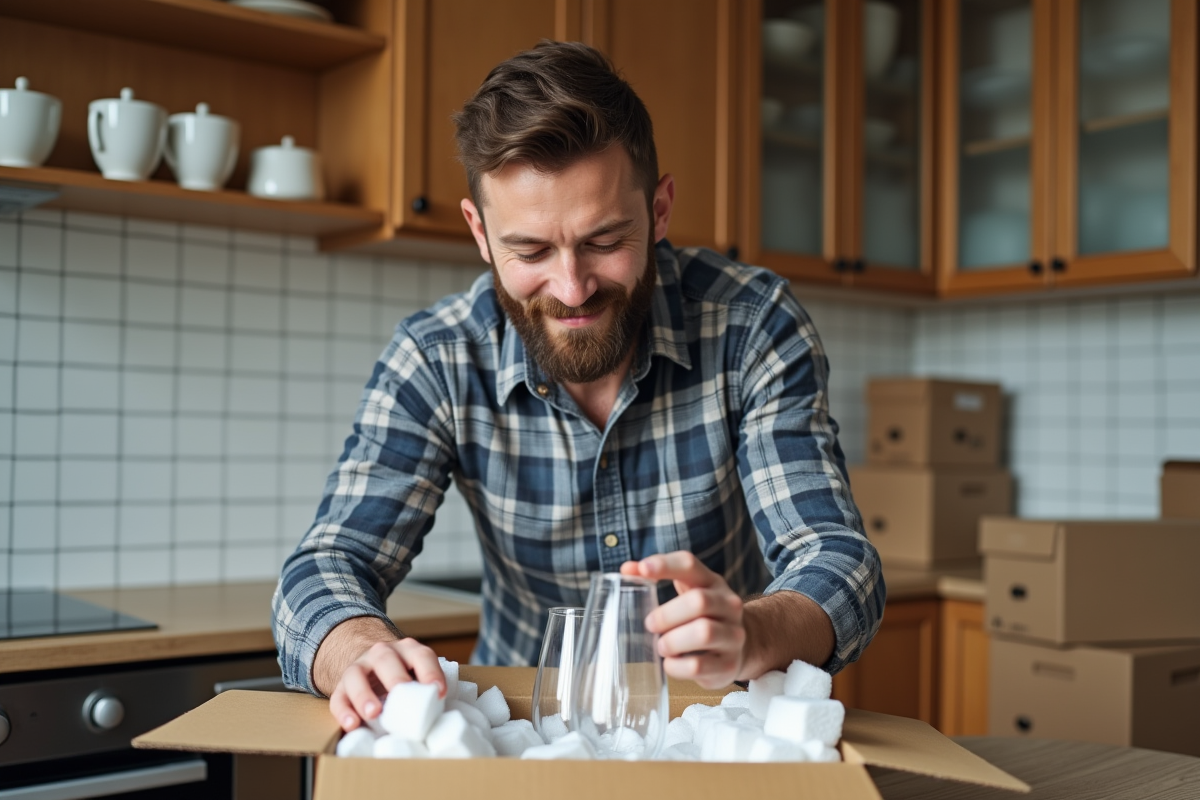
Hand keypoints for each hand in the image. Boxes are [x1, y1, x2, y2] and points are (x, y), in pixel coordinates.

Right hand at [315, 617, 445, 731]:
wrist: (372, 668)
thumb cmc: (404, 679)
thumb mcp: (417, 677)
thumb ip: (425, 691)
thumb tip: (437, 719)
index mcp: (407, 650)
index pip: (421, 656)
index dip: (430, 672)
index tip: (438, 692)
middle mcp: (382, 653)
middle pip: (385, 659)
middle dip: (395, 678)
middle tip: (402, 697)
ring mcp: (359, 667)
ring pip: (356, 675)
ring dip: (364, 694)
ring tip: (373, 713)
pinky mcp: (341, 686)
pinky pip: (338, 696)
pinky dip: (343, 711)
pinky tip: (351, 725)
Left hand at [620, 551, 745, 688]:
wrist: (744, 646)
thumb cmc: (703, 616)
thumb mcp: (687, 592)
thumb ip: (656, 578)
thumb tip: (626, 570)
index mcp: (711, 582)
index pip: (690, 564)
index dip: (666, 565)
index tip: (643, 570)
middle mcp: (728, 605)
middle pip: (699, 602)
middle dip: (667, 614)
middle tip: (650, 624)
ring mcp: (733, 635)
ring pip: (704, 633)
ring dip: (673, 641)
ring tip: (662, 646)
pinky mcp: (728, 664)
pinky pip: (699, 666)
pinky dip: (677, 666)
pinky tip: (670, 663)